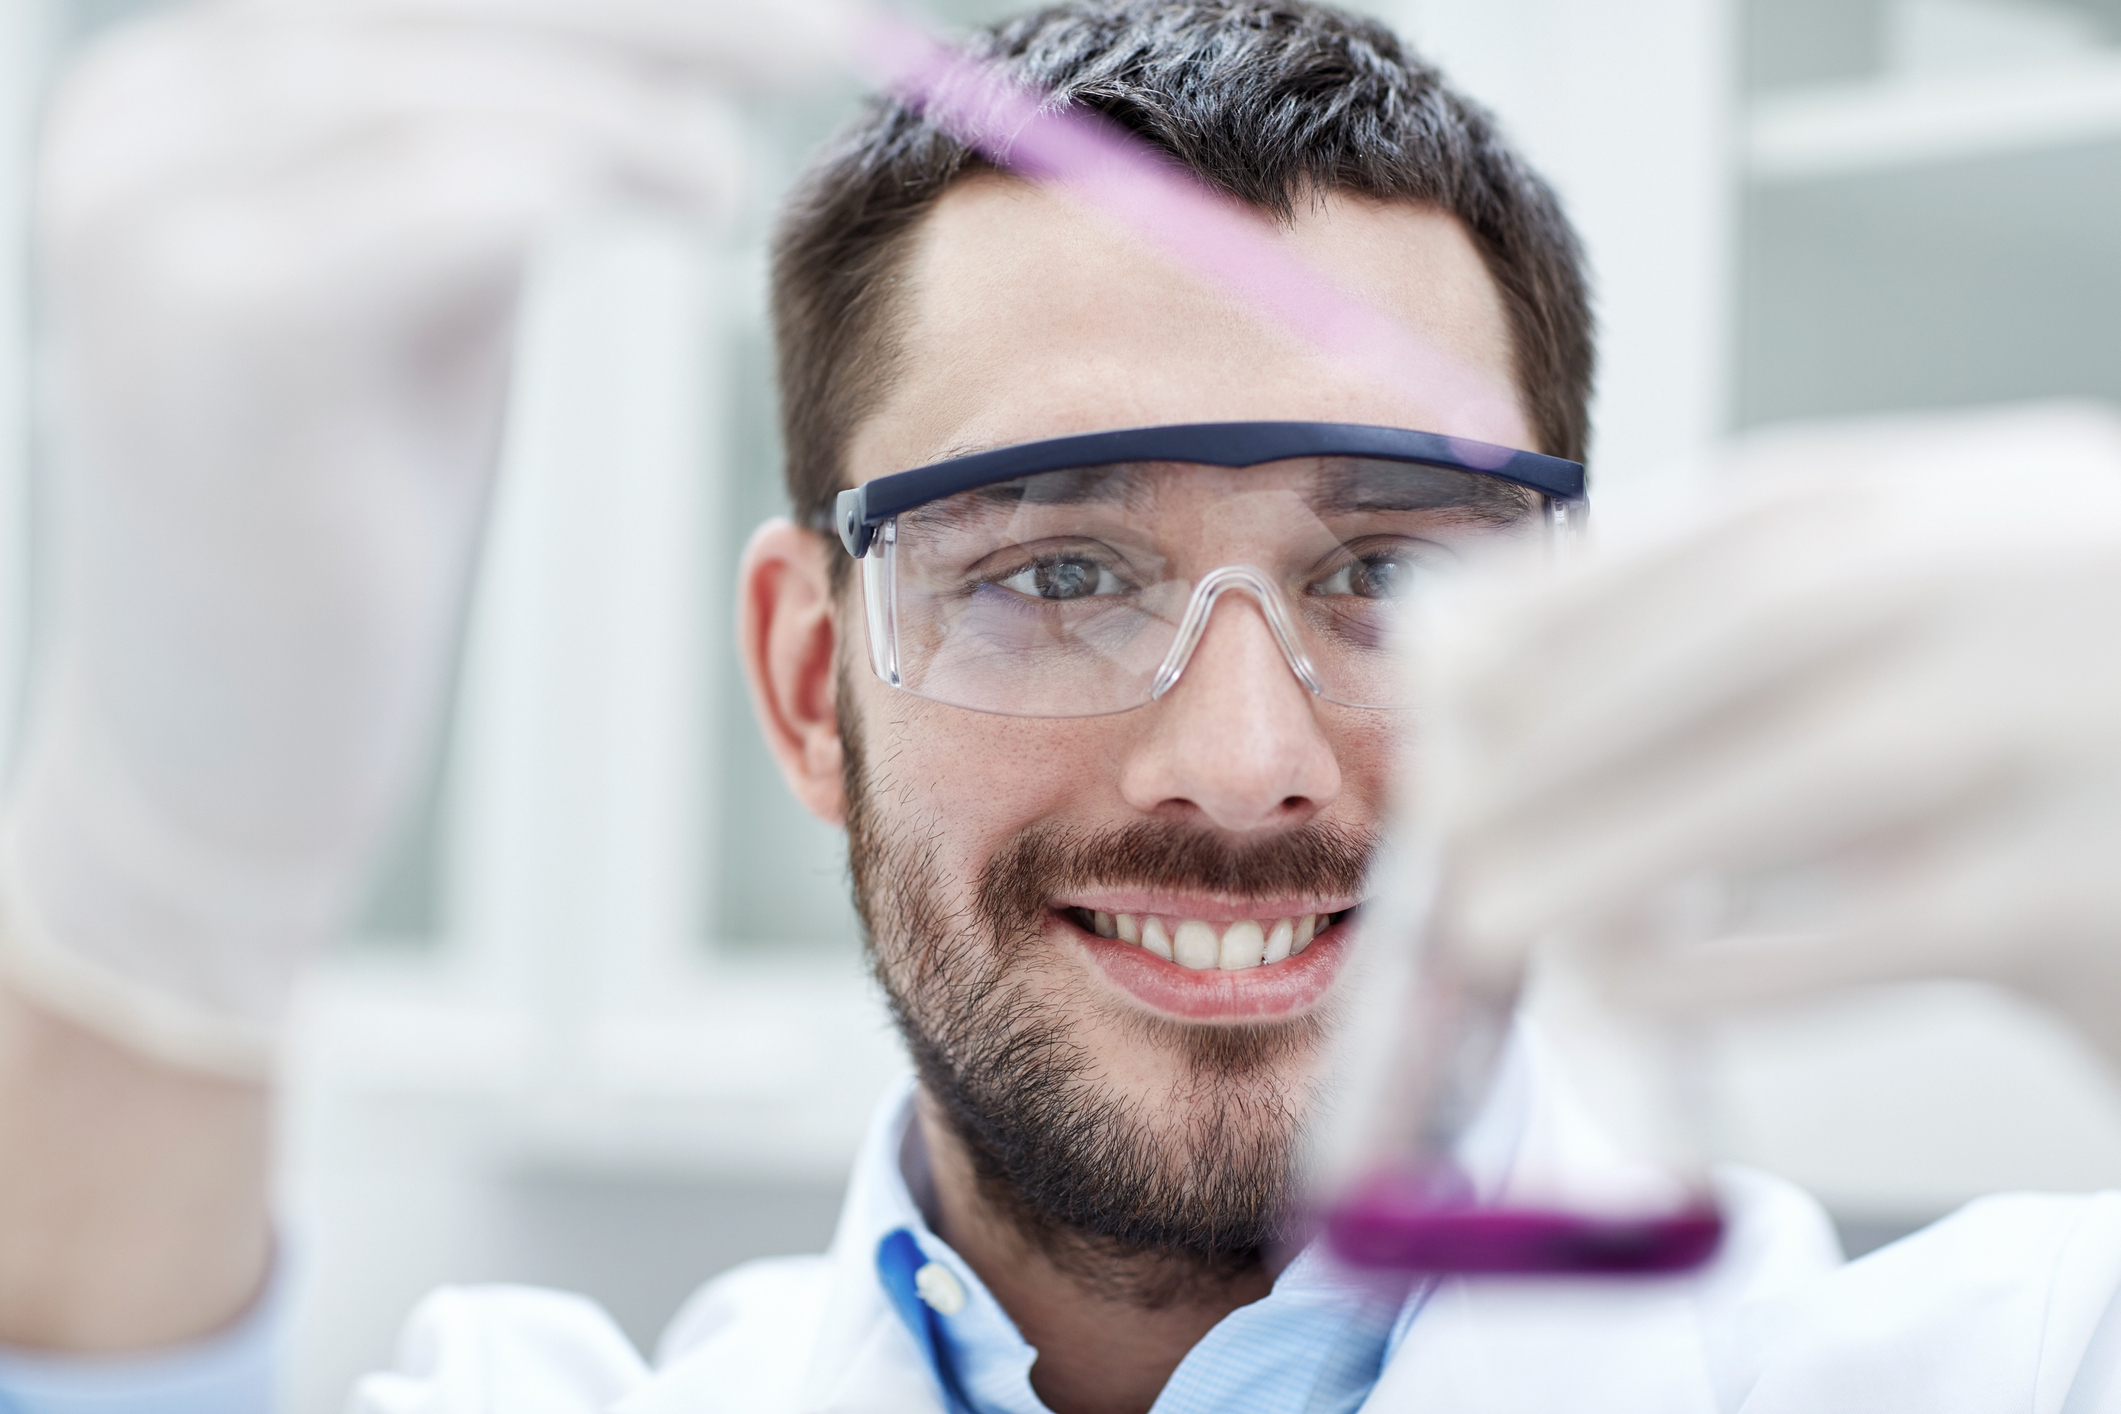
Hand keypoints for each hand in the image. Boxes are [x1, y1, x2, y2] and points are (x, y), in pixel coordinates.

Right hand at [1, 0, 852, 1075]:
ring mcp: (163, 217)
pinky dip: (602, 176)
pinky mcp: (235, 336)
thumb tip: (668, 77)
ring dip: (649, 97)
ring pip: (470, 77)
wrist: (220, 746)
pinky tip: (692, 198)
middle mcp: (146, 120)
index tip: (771, 9)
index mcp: (185, 97)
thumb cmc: (335, 519)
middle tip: (834, 28)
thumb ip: (484, 157)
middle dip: (668, 11)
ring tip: (729, 175)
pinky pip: (463, 196)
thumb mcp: (408, 291)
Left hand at [1411, 403, 2120, 1065]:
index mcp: (1995, 489)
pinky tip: (1628, 985)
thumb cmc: (2074, 732)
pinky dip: (1741, 961)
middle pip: (1758, 632)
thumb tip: (1508, 668)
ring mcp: (2089, 720)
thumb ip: (1782, 619)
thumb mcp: (1956, 615)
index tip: (1436, 673)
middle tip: (1439, 814)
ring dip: (1616, 847)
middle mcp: (2046, 571)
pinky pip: (1894, 928)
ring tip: (1487, 916)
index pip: (1750, 516)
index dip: (1571, 594)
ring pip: (1811, 772)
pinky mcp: (2103, 887)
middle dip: (1568, 724)